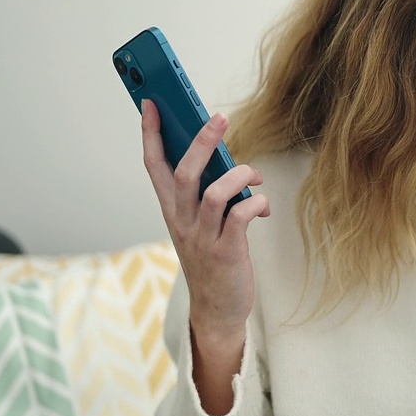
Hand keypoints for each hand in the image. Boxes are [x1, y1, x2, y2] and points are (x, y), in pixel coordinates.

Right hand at [140, 100, 268, 388]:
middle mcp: (182, 221)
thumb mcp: (199, 223)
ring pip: (213, 193)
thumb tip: (223, 156)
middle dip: (200, 141)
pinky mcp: (226, 252)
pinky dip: (256, 204)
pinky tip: (264, 207)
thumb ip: (204, 192)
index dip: (151, 134)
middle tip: (219, 117)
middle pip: (183, 173)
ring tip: (253, 175)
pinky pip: (240, 217)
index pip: (154, 166)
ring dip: (238, 175)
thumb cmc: (212, 259)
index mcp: (172, 210)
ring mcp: (202, 237)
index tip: (151, 104)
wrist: (217, 311)